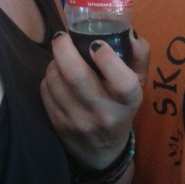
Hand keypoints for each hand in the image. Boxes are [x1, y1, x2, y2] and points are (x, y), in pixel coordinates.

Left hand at [40, 29, 148, 169]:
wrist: (104, 151)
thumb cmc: (122, 105)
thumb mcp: (139, 82)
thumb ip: (139, 54)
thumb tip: (130, 31)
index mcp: (128, 101)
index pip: (122, 82)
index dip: (107, 58)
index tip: (96, 43)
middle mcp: (104, 113)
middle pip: (76, 75)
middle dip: (64, 48)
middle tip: (62, 36)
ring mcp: (79, 121)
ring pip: (56, 80)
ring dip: (54, 61)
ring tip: (61, 56)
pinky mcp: (59, 125)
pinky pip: (45, 91)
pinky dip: (48, 76)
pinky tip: (57, 75)